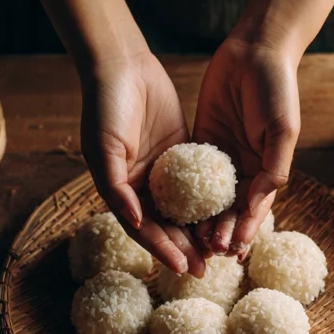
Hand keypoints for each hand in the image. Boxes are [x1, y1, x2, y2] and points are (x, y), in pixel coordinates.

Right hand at [80, 51, 204, 276]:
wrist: (122, 64)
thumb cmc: (105, 105)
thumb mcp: (105, 147)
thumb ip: (116, 186)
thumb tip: (136, 221)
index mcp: (120, 189)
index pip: (143, 229)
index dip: (162, 250)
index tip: (182, 267)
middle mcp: (141, 185)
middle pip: (165, 225)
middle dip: (184, 248)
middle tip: (206, 270)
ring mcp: (163, 169)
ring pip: (184, 207)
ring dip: (199, 229)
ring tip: (220, 250)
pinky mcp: (182, 151)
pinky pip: (198, 180)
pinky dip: (210, 199)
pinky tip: (228, 213)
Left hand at [192, 37, 299, 257]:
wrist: (255, 49)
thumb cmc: (277, 87)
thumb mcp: (282, 129)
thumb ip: (274, 169)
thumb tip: (257, 206)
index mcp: (267, 169)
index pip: (255, 209)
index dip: (245, 230)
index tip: (234, 250)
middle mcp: (244, 168)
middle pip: (230, 209)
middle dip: (220, 232)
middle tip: (207, 253)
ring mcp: (220, 157)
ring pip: (208, 197)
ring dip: (200, 219)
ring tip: (189, 239)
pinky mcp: (200, 142)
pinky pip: (189, 172)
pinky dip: (182, 191)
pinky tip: (171, 208)